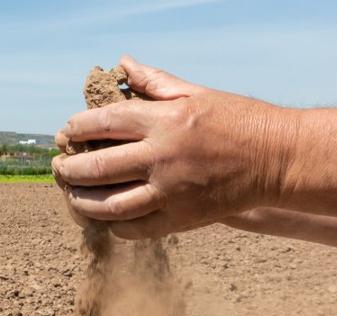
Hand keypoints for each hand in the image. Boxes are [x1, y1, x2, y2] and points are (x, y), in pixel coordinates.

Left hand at [53, 55, 292, 238]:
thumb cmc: (237, 121)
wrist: (277, 159)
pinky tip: (106, 218)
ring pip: (108, 206)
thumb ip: (154, 83)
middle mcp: (161, 157)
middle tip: (58, 167)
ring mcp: (169, 192)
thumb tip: (122, 64)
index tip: (65, 133)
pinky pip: (134, 229)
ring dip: (82, 202)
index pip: (104, 123)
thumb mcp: (195, 93)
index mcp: (164, 121)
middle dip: (69, 169)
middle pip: (97, 168)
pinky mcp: (179, 219)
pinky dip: (113, 225)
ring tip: (72, 196)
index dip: (77, 129)